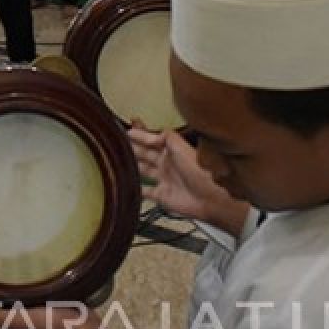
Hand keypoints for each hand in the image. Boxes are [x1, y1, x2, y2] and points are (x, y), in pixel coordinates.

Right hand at [129, 121, 248, 235]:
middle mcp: (167, 164)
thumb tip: (149, 133)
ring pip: (143, 170)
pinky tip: (126, 185)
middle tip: (117, 143)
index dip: (140, 134)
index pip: (152, 139)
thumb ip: (166, 137)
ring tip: (117, 160)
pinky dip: (136, 188)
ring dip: (131, 165)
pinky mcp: (162, 195)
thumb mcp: (182, 147)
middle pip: (145, 153)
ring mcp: (164, 179)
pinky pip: (145, 191)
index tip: (127, 129)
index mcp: (173, 150)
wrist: (212, 199)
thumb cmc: (202, 172)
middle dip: (132, 147)